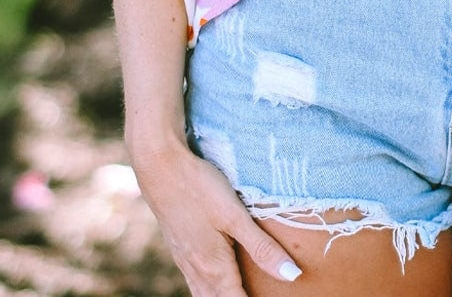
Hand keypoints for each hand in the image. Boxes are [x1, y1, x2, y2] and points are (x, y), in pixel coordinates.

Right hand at [130, 136, 300, 292]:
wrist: (159, 167)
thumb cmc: (199, 188)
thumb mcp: (235, 215)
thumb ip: (262, 247)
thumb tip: (292, 276)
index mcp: (215, 268)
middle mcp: (198, 271)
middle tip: (260, 295)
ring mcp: (185, 262)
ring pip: (205, 296)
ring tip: (240, 292)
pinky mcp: (179, 250)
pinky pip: (195, 283)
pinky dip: (209, 291)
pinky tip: (214, 282)